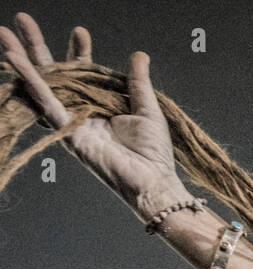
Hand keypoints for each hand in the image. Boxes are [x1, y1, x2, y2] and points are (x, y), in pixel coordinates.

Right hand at [0, 14, 191, 219]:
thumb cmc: (153, 153)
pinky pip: (46, 103)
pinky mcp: (68, 132)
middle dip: (37, 46)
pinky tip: (15, 61)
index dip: (78, 50)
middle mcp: (82, 111)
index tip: (79, 31)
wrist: (154, 181)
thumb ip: (138, 82)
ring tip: (4, 35)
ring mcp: (72, 122)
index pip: (83, 71)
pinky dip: (31, 82)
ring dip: (23, 60)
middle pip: (55, 74)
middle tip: (22, 20)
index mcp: (100, 104)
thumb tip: (139, 54)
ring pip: (42, 85)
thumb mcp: (147, 109)